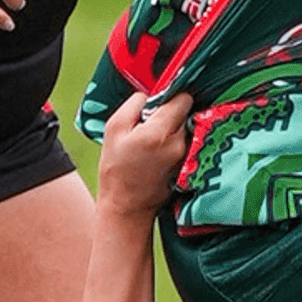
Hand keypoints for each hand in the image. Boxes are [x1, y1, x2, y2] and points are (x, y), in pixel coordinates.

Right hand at [97, 92, 192, 219]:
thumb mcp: (114, 129)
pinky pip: (186, 143)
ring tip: (153, 142)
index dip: (171, 96)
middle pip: (185, 113)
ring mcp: (186, 155)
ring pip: (186, 128)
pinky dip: (175, 143)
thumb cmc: (116, 168)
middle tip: (151, 124)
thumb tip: (149, 94)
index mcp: (160, 132)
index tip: (159, 103)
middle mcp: (179, 143)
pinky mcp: (188, 165)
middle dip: (170, 113)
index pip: (183, 99)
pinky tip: (158, 154)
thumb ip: (134, 104)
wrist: (126, 207)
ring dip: (173, 129)